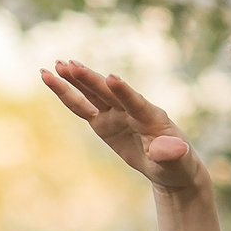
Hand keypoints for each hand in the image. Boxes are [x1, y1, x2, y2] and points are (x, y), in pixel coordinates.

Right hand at [40, 60, 208, 196]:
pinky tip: (53, 80)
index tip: (111, 78)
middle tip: (71, 65)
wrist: (169, 165)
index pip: (136, 103)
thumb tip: (172, 149)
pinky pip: (83, 107)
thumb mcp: (177, 161)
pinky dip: (68, 94)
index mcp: (151, 118)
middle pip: (108, 93)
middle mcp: (131, 110)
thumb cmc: (177, 163)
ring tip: (57, 65)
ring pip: (93, 94)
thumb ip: (171, 153)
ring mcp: (116, 114)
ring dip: (75, 80)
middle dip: (90, 80)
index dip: (124, 92)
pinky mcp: (103, 122)